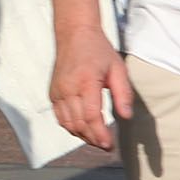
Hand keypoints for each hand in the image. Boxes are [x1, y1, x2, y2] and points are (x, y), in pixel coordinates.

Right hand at [50, 26, 133, 151]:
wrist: (74, 34)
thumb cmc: (98, 50)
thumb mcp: (118, 69)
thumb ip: (123, 94)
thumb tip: (126, 116)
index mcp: (85, 82)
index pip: (91, 116)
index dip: (101, 134)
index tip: (110, 145)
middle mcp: (68, 88)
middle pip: (79, 124)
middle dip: (93, 139)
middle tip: (107, 146)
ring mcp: (57, 92)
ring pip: (67, 124)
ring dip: (82, 136)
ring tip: (97, 140)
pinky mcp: (53, 93)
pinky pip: (60, 118)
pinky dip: (71, 127)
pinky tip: (84, 129)